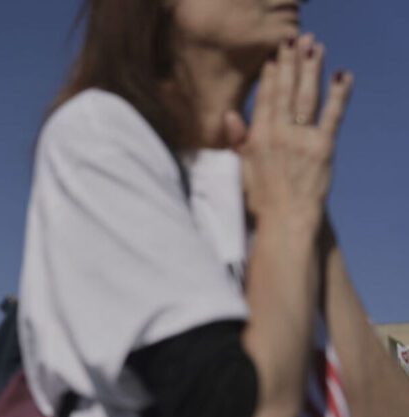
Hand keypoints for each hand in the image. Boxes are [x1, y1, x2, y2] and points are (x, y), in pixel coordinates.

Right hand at [225, 34, 352, 228]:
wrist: (285, 220)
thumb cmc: (261, 199)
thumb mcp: (241, 167)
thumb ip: (238, 139)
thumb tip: (229, 114)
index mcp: (258, 138)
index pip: (265, 99)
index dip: (271, 76)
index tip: (274, 57)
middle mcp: (278, 134)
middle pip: (285, 91)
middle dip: (290, 63)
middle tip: (293, 40)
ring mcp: (301, 139)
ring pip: (306, 96)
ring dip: (311, 68)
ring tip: (315, 47)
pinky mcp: (322, 148)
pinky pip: (332, 115)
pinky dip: (339, 94)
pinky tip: (342, 75)